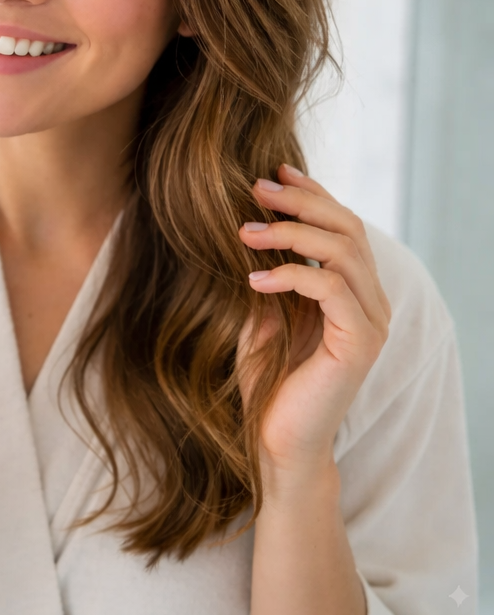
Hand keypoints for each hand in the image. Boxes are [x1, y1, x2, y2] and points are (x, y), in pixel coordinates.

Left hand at [236, 164, 390, 480]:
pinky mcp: (359, 344)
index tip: (272, 171)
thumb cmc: (267, 379)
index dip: (311, 194)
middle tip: (255, 188)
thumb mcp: (260, 313)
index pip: (342, 226)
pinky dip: (291, 274)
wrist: (275, 442)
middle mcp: (369, 301)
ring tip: (245, 230)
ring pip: (344, 252)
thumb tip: (247, 224)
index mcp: (351, 290)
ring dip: (291, 233)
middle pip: (348, 229)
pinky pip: (331, 290)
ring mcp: (370, 323)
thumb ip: (266, 273)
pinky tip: (253, 277)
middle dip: (301, 201)